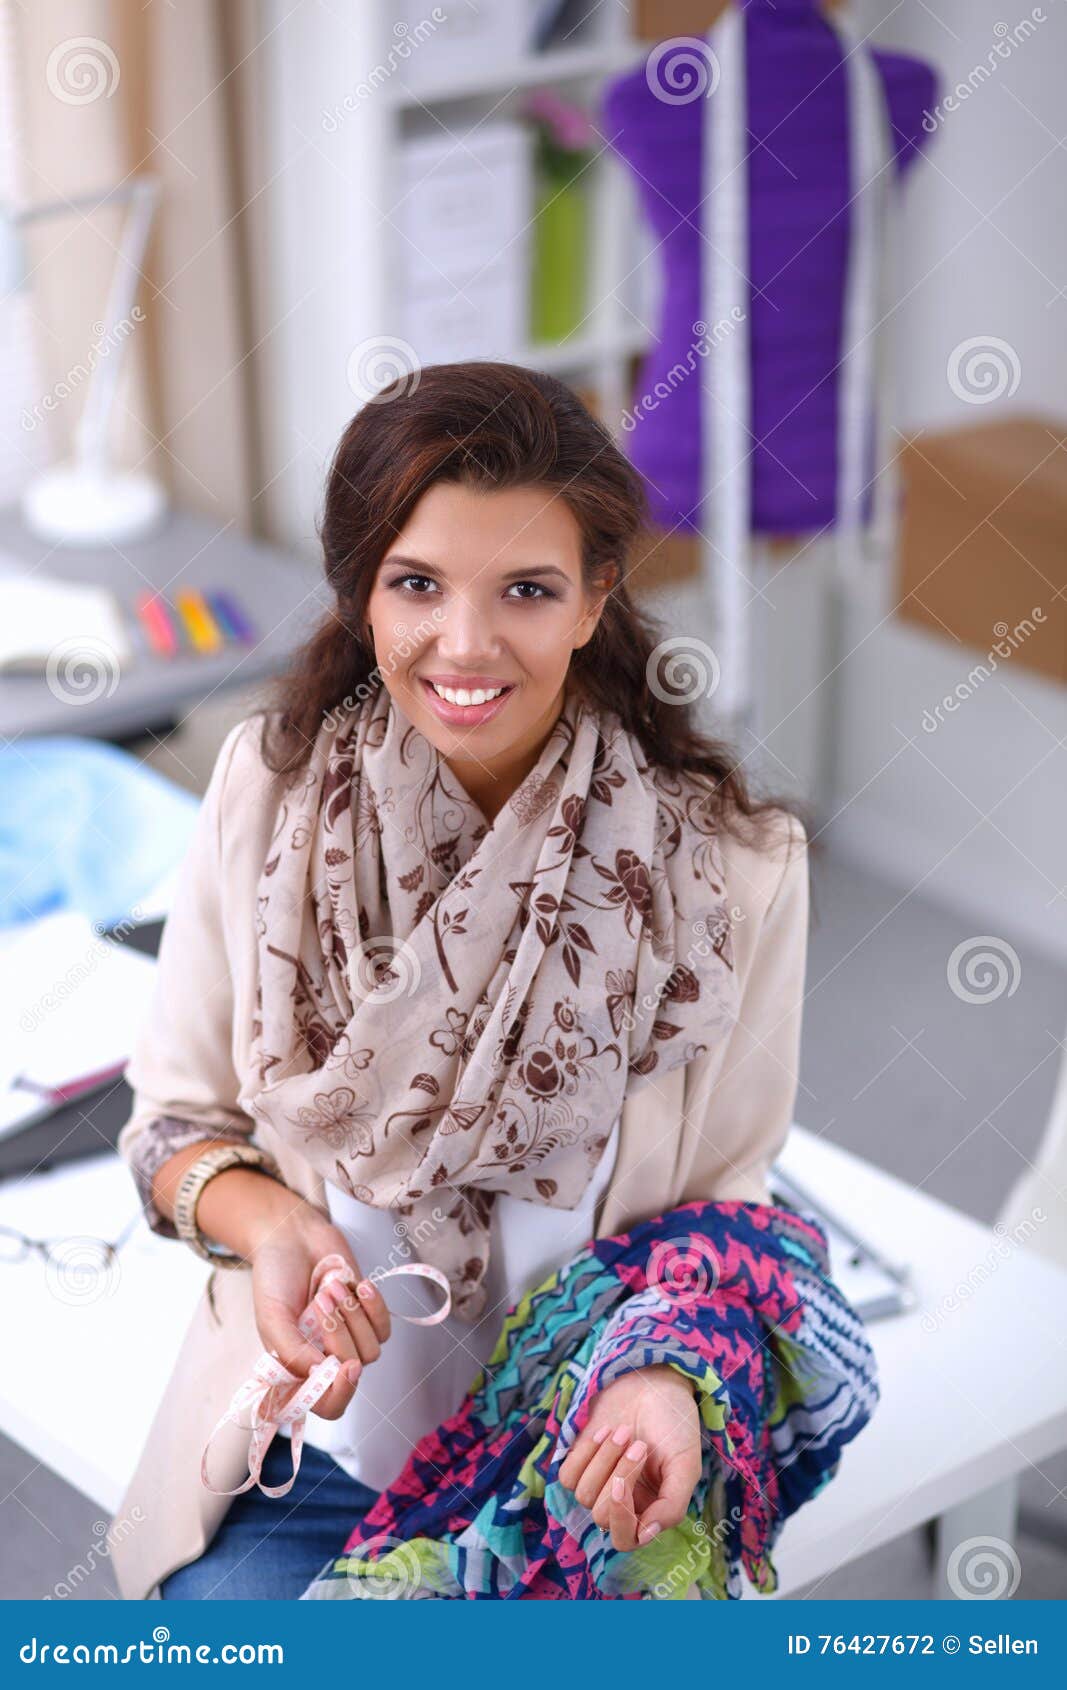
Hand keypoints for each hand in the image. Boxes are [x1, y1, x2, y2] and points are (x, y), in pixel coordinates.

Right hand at [243, 1185, 390, 1420]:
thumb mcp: (272, 1317)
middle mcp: (325, 1361)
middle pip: (352, 1373)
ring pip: (372, 1350)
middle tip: (320, 1299)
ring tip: (330, 1286)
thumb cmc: (275, 1278)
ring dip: (353, 1315)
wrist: (293, 1237)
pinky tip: (359, 1284)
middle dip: (340, 1334)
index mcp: (297, 1371)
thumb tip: (322, 1374)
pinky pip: (384, 1327)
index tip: (347, 1367)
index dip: (340, 1394)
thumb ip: (292, 1352)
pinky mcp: (367, 1317)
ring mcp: (349, 1340)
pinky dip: (374, 1305)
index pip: (327, 1405)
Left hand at [556, 1364, 701, 1549]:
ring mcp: (600, 1483)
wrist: (652, 1382)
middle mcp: (623, 1502)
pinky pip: (567, 1476)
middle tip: (638, 1443)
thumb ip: (672, 1505)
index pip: (625, 1540)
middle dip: (619, 1475)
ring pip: (584, 1495)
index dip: (620, 1520)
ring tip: (623, 1431)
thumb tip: (647, 1535)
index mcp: (651, 1510)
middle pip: (602, 1515)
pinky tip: (604, 1430)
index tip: (622, 1485)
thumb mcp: (685, 1465)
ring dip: (603, 1459)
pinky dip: (584, 1452)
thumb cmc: (673, 1424)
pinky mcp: (581, 1462)